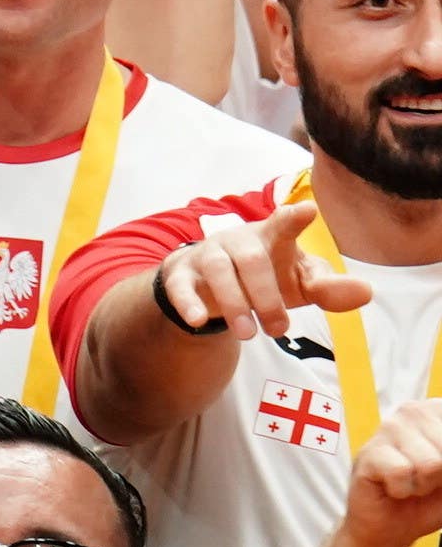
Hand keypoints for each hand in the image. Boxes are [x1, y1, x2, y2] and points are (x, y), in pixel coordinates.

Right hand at [154, 200, 371, 340]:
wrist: (208, 285)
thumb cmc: (264, 279)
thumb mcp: (299, 284)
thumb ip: (329, 289)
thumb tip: (366, 292)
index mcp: (271, 237)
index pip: (283, 223)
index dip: (293, 218)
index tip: (307, 211)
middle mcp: (237, 241)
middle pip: (252, 258)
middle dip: (266, 296)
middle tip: (279, 329)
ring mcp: (207, 255)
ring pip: (218, 269)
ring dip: (234, 302)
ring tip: (248, 334)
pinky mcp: (181, 275)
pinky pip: (180, 285)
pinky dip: (188, 302)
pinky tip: (198, 320)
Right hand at [343, 400, 441, 546]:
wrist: (391, 526)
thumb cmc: (428, 499)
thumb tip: (441, 460)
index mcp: (438, 412)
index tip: (441, 472)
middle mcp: (412, 412)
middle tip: (425, 479)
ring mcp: (387, 428)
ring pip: (430, 463)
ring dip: (424, 484)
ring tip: (410, 483)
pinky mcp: (368, 452)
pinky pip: (402, 472)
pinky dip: (402, 490)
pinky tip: (392, 487)